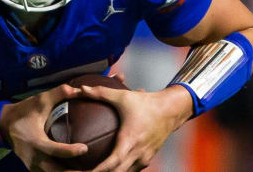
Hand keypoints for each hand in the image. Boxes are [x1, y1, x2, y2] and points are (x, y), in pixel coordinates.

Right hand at [0, 84, 87, 171]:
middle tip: (92, 169)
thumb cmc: (23, 112)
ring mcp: (32, 166)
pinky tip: (73, 171)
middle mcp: (34, 157)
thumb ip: (57, 94)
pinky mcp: (32, 168)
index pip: (55, 150)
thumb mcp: (39, 101)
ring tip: (86, 170)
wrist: (3, 124)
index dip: (71, 151)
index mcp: (35, 142)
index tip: (86, 148)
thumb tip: (77, 89)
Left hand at [78, 84, 192, 171]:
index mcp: (130, 140)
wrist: (171, 110)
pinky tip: (107, 169)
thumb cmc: (146, 103)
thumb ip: (100, 93)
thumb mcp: (122, 96)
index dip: (98, 170)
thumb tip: (81, 88)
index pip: (113, 162)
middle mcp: (138, 153)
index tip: (85, 171)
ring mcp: (144, 158)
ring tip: (91, 171)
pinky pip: (131, 171)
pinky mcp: (147, 159)